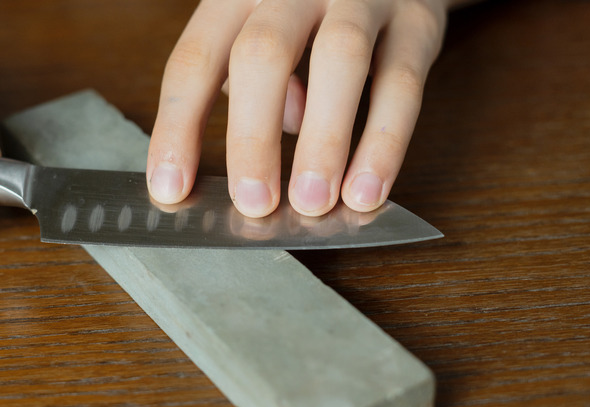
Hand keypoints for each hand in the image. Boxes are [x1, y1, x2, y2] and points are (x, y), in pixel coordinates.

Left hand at [148, 0, 457, 217]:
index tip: (170, 189)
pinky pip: (402, 82)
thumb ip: (254, 83)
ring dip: (324, 140)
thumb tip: (267, 142)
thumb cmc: (310, 13)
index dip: (178, 127)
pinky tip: (367, 190)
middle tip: (254, 204)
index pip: (196, 60)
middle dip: (253, 137)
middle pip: (263, 54)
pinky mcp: (418, 20)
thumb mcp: (264, 34)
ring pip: (339, 61)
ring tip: (313, 203)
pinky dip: (385, 142)